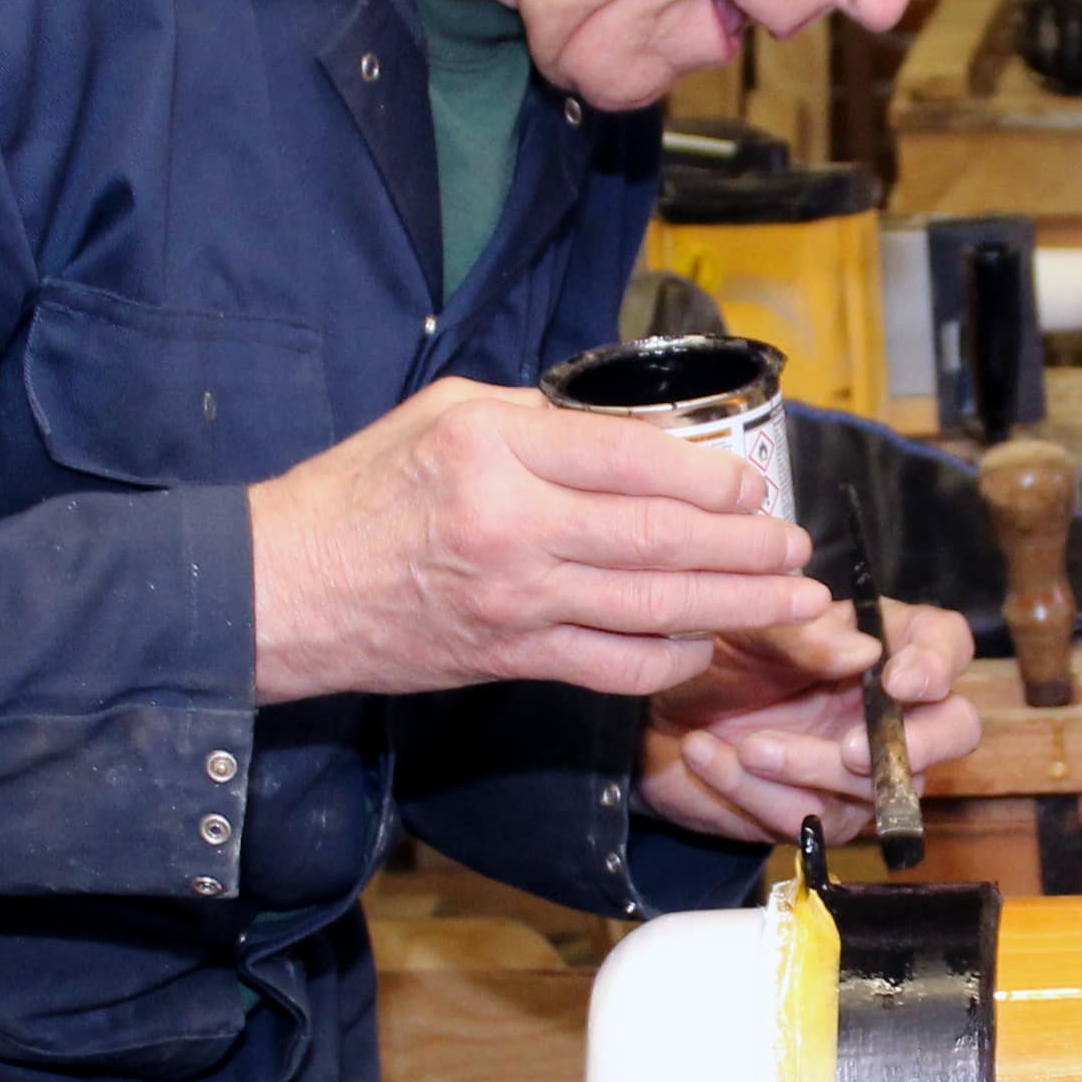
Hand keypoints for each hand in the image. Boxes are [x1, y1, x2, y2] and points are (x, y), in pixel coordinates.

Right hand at [247, 380, 825, 704]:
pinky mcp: (511, 657)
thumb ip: (537, 419)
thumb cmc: (358, 492)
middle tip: (798, 548)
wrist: (283, 589)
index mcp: (495, 450)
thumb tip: (630, 432)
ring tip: (794, 601)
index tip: (751, 486)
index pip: (633, 459)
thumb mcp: (441, 415)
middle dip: (747, 548)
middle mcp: (513, 526)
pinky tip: (708, 642)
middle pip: (661, 538)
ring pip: (654, 607)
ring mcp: (516, 601)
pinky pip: (616, 666)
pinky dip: (672, 659)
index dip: (709, 475)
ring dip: (737, 606)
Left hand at [638, 592, 981, 842]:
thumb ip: (802, 635)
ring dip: (807, 767)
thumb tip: (862, 651)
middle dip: (918, 743)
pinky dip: (756, 791)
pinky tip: (710, 756)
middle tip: (851, 747)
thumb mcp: (746, 630)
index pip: (945, 644)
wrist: (653, 719)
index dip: (936, 663)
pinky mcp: (825, 813)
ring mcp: (864, 767)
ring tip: (747, 744)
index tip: (898, 680)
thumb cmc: (711, 660)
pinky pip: (812, 817)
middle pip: (955, 728)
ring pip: (879, 786)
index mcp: (881, 643)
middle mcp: (888, 707)